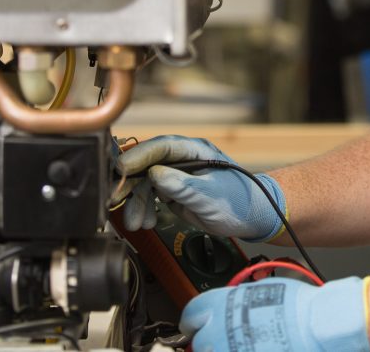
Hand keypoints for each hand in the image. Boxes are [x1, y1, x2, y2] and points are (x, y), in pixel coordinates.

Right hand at [117, 135, 285, 241]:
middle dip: (132, 184)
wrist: (252, 218)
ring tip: (137, 223)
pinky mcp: (174, 191)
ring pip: (146, 183)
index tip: (122, 167)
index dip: (139, 156)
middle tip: (118, 199)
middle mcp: (183, 160)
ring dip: (137, 203)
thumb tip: (155, 174)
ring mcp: (178, 175)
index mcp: (195, 151)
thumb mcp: (210, 195)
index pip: (161, 147)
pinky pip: (151, 196)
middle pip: (148, 165)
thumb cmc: (240, 201)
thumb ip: (182, 186)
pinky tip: (145, 222)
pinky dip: (145, 209)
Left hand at [181, 276, 369, 351]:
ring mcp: (229, 350)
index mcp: (221, 305)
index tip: (193, 325)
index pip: (192, 313)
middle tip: (221, 338)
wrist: (316, 326)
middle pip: (199, 340)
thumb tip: (232, 304)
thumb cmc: (297, 305)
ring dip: (220, 348)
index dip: (193, 320)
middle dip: (208, 339)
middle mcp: (219, 331)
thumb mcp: (261, 289)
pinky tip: (251, 349)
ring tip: (236, 345)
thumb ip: (237, 299)